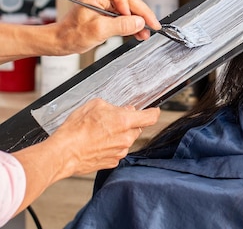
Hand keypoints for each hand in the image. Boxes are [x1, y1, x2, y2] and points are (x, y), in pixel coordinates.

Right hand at [11, 99, 160, 214]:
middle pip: (137, 128)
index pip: (150, 117)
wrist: (63, 153)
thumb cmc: (75, 130)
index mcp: (124, 121)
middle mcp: (126, 138)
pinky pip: (116, 151)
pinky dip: (110, 147)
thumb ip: (114, 107)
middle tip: (111, 121)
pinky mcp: (112, 162)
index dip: (153, 112)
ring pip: (126, 140)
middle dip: (128, 124)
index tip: (153, 110)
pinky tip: (96, 144)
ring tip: (98, 133)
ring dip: (118, 135)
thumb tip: (124, 110)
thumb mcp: (95, 106)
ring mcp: (120, 152)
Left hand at [54, 0, 160, 54]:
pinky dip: (130, 24)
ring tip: (144, 34)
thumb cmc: (71, 35)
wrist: (59, 42)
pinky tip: (136, 33)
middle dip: (140, 13)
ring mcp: (102, 5)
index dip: (129, 3)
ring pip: (127, 8)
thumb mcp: (99, 31)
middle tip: (151, 26)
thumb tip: (139, 22)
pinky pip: (122, 16)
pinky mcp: (104, 14)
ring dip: (137, 21)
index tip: (130, 19)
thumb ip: (121, 25)